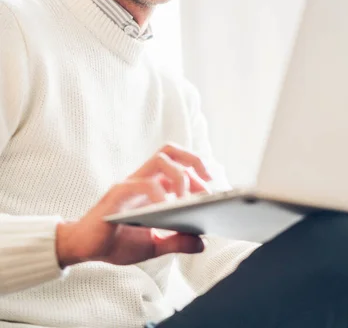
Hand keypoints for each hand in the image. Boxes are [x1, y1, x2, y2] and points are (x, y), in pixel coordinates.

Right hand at [56, 143, 211, 267]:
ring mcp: (130, 183)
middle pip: (170, 151)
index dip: (197, 169)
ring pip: (159, 160)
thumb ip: (176, 242)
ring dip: (179, 176)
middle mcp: (142, 178)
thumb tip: (202, 243)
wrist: (83, 248)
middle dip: (193, 160)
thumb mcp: (153, 245)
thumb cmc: (116, 241)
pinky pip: (142, 184)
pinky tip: (166, 210)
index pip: (177, 162)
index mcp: (152, 185)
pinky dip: (158, 194)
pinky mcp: (117, 194)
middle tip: (207, 185)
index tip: (212, 186)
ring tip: (186, 199)